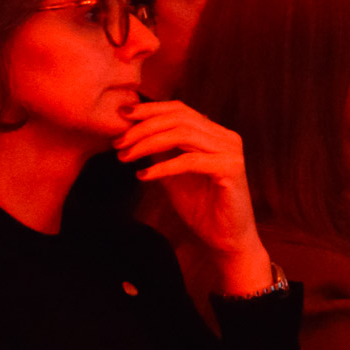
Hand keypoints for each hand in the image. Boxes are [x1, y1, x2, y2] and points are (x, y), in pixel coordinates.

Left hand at [114, 99, 272, 294]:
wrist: (226, 240)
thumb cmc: (203, 209)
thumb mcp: (174, 175)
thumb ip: (161, 152)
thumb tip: (133, 132)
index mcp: (215, 133)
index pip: (179, 109)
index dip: (149, 109)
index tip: (121, 116)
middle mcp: (226, 137)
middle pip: (178, 118)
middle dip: (143, 128)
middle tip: (118, 142)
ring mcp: (230, 151)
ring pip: (182, 135)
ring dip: (148, 144)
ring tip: (126, 157)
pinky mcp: (230, 169)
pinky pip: (189, 161)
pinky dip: (163, 167)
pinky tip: (143, 176)